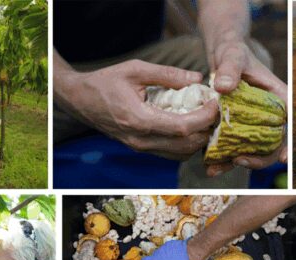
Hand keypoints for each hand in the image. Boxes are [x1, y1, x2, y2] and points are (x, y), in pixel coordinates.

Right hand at [55, 59, 218, 159]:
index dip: (205, 118)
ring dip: (198, 139)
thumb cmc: (106, 82)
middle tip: (215, 110)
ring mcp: (141, 148)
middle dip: (206, 129)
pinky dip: (187, 143)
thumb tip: (197, 78)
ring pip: (181, 154)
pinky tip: (191, 125)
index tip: (215, 104)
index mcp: (139, 120)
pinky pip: (172, 153)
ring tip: (205, 118)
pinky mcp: (142, 149)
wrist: (81, 100)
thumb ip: (167, 75)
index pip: (182, 127)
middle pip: (186, 145)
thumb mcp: (135, 69)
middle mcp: (141, 140)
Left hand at [205, 40, 287, 176]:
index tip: (284, 158)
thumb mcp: (232, 56)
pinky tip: (209, 167)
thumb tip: (223, 87)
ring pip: (252, 150)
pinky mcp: (235, 129)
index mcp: (277, 98)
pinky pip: (233, 148)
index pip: (290, 121)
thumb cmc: (233, 52)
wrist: (220, 57)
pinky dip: (222, 160)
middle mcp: (268, 115)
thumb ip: (229, 69)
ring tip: (216, 170)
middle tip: (240, 161)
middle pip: (272, 144)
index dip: (290, 143)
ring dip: (237, 164)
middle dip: (260, 158)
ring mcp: (251, 124)